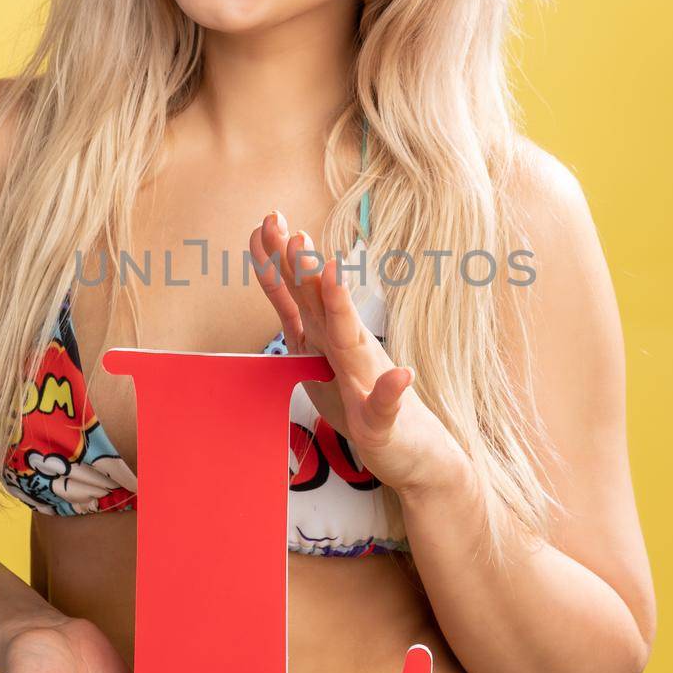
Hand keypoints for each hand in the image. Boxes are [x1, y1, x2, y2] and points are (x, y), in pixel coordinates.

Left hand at [248, 212, 466, 494]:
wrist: (407, 446)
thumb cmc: (361, 402)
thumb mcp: (316, 361)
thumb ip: (298, 322)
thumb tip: (276, 285)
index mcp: (325, 338)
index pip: (297, 295)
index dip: (279, 263)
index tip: (265, 226)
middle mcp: (347, 349)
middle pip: (319, 303)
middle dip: (303, 268)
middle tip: (287, 231)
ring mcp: (366, 380)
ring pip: (351, 340)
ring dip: (341, 308)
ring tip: (330, 272)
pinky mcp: (382, 415)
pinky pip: (386, 402)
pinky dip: (392, 390)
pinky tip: (403, 378)